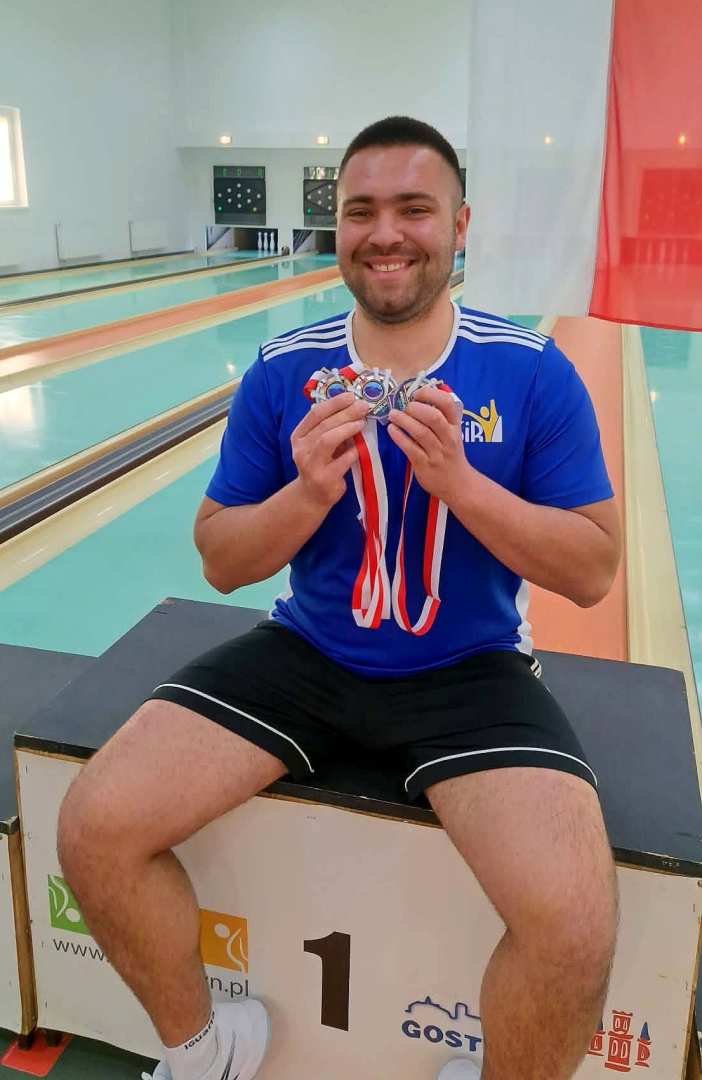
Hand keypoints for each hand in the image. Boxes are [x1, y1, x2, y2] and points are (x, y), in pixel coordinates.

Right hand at [291, 392, 368, 509]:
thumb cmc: (320, 464)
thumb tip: (353, 407)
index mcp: (298, 436)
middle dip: (345, 413)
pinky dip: (353, 451)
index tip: (351, 396)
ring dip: (347, 429)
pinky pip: (342, 461)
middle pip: (324, 425)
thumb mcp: (318, 444)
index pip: (315, 414)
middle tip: (363, 407)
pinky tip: (361, 447)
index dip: (334, 403)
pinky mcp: (324, 479)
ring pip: (328, 440)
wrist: (312, 496)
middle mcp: (301, 449)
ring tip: (361, 423)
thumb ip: (329, 428)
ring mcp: (311, 465)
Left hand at [387, 386, 471, 503]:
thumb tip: (417, 399)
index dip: (430, 394)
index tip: (417, 394)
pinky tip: (391, 430)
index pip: (447, 403)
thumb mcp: (452, 434)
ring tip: (393, 415)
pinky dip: (399, 437)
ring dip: (403, 420)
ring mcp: (437, 453)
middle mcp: (448, 438)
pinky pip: (410, 448)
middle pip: (433, 417)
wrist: (458, 484)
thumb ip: (440, 418)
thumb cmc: (451, 455)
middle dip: (415, 408)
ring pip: (420, 432)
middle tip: (404, 407)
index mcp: (455, 426)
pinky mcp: (424, 465)